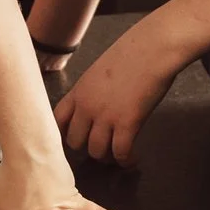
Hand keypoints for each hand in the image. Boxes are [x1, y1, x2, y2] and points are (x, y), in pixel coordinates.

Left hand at [52, 23, 186, 166]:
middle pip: (74, 142)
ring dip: (108, 158)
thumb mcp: (100, 72)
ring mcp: (105, 115)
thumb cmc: (131, 54)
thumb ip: (93, 91)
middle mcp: (87, 106)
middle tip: (102, 149)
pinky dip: (126, 160)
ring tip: (118, 156)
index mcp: (78, 91)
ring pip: (96, 152)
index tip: (76, 139)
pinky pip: (120, 152)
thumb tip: (97, 106)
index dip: (64, 134)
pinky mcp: (127, 123)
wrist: (152, 48)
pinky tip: (133, 158)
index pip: (57, 121)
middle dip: (87, 149)